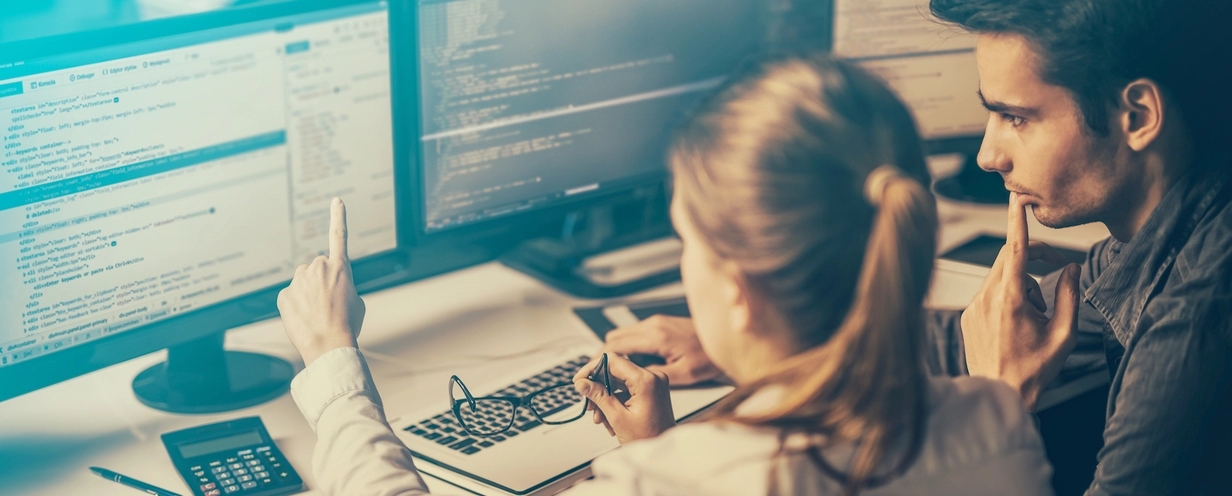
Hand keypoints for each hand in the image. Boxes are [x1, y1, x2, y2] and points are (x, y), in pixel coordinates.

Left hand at [278, 198, 366, 366]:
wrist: (329, 344)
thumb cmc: (347, 325)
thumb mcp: (355, 301)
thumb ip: (342, 286)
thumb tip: (326, 289)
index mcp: (341, 268)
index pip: (339, 236)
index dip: (338, 217)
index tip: (337, 200)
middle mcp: (318, 267)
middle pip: (317, 268)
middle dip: (320, 281)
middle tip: (328, 303)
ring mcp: (299, 280)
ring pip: (302, 281)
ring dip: (308, 293)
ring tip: (316, 313)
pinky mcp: (284, 294)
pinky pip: (290, 296)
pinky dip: (295, 305)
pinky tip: (304, 318)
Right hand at [573, 354, 675, 444]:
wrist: (663, 452)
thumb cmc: (648, 439)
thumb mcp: (617, 417)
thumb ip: (598, 396)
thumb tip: (581, 383)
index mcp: (646, 380)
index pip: (613, 360)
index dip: (592, 368)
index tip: (579, 380)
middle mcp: (652, 377)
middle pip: (615, 371)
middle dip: (598, 388)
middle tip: (588, 403)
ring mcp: (653, 383)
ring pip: (619, 381)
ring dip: (605, 397)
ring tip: (599, 417)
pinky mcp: (651, 391)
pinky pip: (627, 389)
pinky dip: (615, 401)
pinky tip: (609, 418)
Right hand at [601, 315, 723, 385]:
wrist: (726, 338)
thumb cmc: (709, 357)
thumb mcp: (682, 374)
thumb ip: (653, 375)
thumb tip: (631, 379)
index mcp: (656, 337)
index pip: (615, 345)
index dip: (599, 360)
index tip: (591, 372)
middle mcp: (653, 325)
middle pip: (614, 337)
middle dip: (603, 356)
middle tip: (600, 375)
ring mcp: (656, 322)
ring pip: (623, 334)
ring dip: (615, 351)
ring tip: (615, 372)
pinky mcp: (660, 324)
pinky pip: (635, 333)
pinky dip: (628, 346)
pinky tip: (633, 363)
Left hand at [961, 193, 1080, 409]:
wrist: (1000, 394)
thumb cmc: (1035, 370)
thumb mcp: (1064, 334)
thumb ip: (1071, 295)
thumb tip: (1072, 268)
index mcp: (1010, 299)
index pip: (1014, 249)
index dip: (1017, 221)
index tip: (1017, 199)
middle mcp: (986, 297)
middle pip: (1008, 258)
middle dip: (1033, 257)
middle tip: (1056, 269)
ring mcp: (973, 306)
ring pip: (1000, 275)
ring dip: (1023, 282)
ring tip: (1037, 314)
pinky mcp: (968, 315)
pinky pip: (989, 292)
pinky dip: (1007, 296)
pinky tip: (1018, 323)